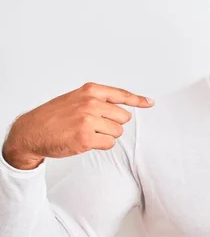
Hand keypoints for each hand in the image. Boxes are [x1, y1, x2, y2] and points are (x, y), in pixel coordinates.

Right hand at [2, 82, 153, 169]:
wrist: (31, 131)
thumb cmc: (54, 116)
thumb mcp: (76, 98)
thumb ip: (98, 100)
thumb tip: (124, 107)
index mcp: (90, 91)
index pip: (121, 94)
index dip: (138, 100)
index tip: (150, 103)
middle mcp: (91, 104)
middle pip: (123, 117)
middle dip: (113, 124)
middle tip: (94, 125)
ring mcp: (88, 121)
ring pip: (117, 132)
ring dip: (106, 135)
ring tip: (86, 132)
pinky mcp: (86, 138)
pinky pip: (109, 144)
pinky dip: (100, 145)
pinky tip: (85, 141)